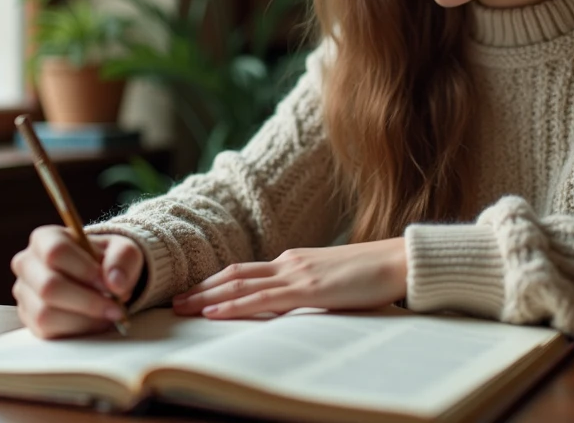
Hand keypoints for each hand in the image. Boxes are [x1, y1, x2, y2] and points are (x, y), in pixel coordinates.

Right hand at [10, 226, 144, 338]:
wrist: (99, 279)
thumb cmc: (107, 260)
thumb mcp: (123, 251)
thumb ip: (123, 259)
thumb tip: (115, 283)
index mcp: (45, 239)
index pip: (56, 252)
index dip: (85, 270)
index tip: (110, 285)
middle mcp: (27, 264)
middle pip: (49, 287)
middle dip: (88, 301)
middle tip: (116, 307)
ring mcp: (24, 293)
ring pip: (46, 314)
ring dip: (84, 319)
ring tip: (108, 314)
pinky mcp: (28, 319)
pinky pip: (48, 332)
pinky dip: (78, 330)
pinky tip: (96, 322)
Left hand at [171, 238, 407, 318]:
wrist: (399, 262)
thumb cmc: (373, 274)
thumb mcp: (333, 282)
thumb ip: (310, 291)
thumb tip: (293, 307)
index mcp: (295, 260)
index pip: (246, 271)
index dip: (216, 282)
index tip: (193, 293)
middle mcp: (289, 262)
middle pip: (234, 274)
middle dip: (201, 289)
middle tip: (173, 302)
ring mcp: (297, 274)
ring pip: (240, 284)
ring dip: (207, 297)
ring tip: (181, 308)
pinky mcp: (308, 289)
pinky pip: (263, 299)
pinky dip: (233, 306)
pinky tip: (214, 313)